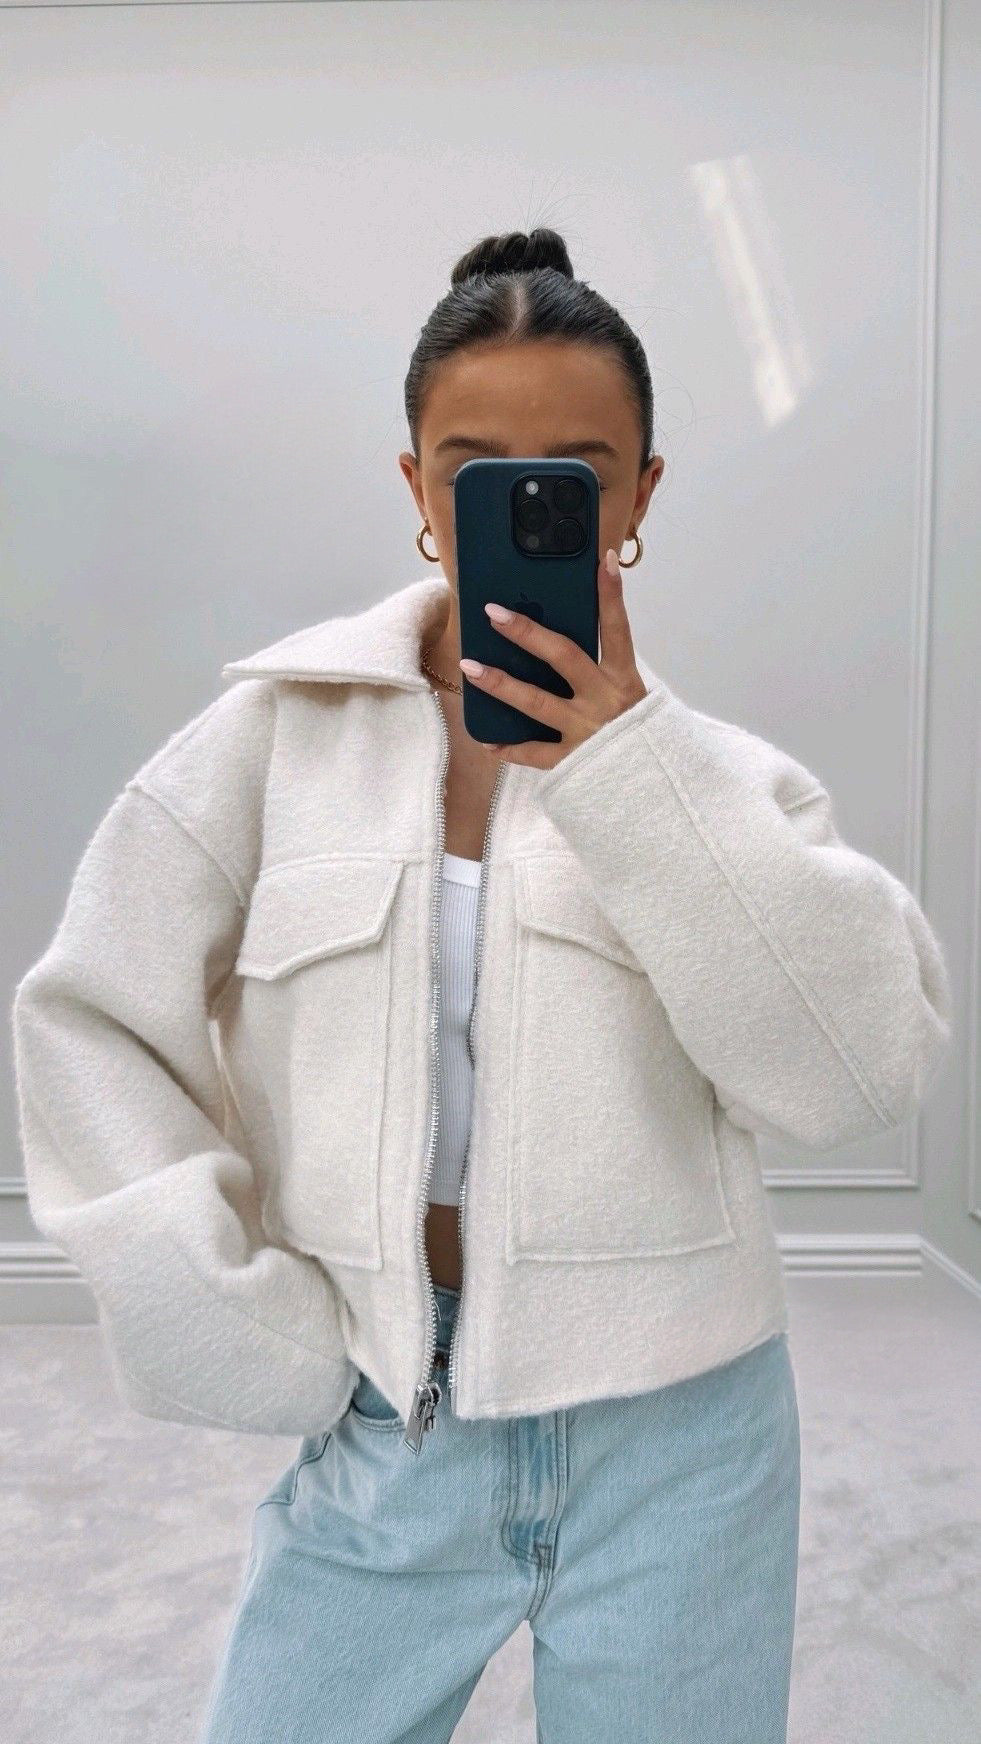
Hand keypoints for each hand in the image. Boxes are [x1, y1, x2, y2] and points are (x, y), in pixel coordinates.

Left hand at [458, 548, 648, 768]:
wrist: (656, 788)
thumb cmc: (638, 736)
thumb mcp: (629, 696)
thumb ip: (601, 671)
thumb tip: (556, 642)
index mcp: (625, 680)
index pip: (618, 629)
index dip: (611, 594)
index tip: (602, 560)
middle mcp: (606, 702)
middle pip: (564, 657)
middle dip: (527, 632)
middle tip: (494, 613)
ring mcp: (587, 732)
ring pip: (536, 702)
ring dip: (500, 683)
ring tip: (470, 666)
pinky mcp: (574, 762)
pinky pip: (534, 753)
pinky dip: (509, 748)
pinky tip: (488, 740)